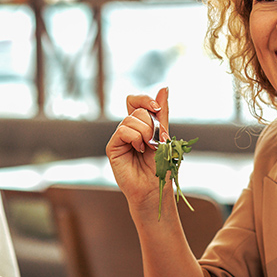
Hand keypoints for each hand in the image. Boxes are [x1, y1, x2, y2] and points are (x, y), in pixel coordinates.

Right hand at [106, 86, 169, 214]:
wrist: (155, 188)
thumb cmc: (161, 166)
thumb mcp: (164, 136)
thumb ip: (162, 114)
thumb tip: (164, 88)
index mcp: (141, 126)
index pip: (136, 102)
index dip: (145, 100)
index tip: (157, 108)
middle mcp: (128, 130)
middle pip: (137, 110)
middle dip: (151, 123)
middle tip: (156, 141)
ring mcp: (120, 138)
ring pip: (130, 119)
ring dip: (145, 133)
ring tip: (147, 148)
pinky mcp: (112, 147)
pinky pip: (123, 130)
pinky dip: (135, 138)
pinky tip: (139, 149)